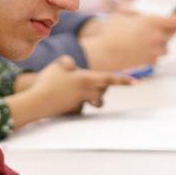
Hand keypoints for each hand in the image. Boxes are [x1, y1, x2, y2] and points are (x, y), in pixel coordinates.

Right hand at [11, 57, 133, 124]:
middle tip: (90, 83)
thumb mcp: (58, 65)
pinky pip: (80, 106)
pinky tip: (62, 101)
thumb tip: (73, 66)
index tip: (137, 82)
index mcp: (86, 78)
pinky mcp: (75, 111)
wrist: (38, 102)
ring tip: (81, 93)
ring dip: (94, 98)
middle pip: (103, 90)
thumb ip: (68, 62)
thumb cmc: (48, 82)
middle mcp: (87, 91)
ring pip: (96, 100)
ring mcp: (82, 103)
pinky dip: (74, 103)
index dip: (124, 80)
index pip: (110, 78)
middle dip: (101, 87)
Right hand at [77, 12, 175, 72]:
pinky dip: (154, 52)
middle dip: (169, 29)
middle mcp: (157, 36)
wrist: (105, 53)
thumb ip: (135, 8)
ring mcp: (155, 50)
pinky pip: (158, 56)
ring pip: (166, 46)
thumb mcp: (122, 12)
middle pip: (174, 33)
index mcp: (152, 22)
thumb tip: (142, 9)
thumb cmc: (111, 31)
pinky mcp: (151, 61)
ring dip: (161, 42)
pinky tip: (143, 49)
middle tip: (161, 28)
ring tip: (149, 40)